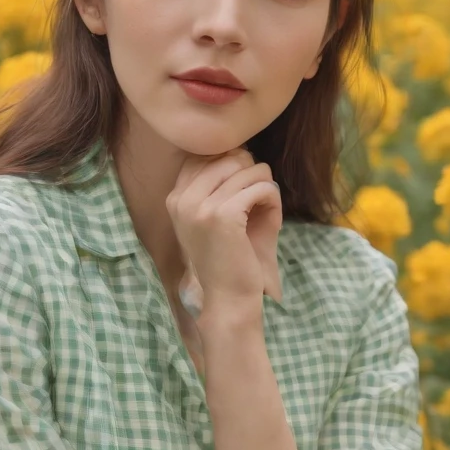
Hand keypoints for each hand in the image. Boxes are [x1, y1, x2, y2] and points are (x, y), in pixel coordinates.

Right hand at [166, 147, 282, 313]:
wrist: (227, 300)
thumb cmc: (228, 258)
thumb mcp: (213, 217)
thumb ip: (218, 183)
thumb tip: (240, 149)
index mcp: (176, 198)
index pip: (206, 155)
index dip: (233, 164)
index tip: (243, 189)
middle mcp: (182, 198)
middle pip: (229, 156)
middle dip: (252, 173)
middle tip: (258, 199)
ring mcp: (200, 206)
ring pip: (248, 168)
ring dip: (264, 187)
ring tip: (264, 209)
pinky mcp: (223, 215)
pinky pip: (261, 187)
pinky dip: (273, 199)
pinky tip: (270, 216)